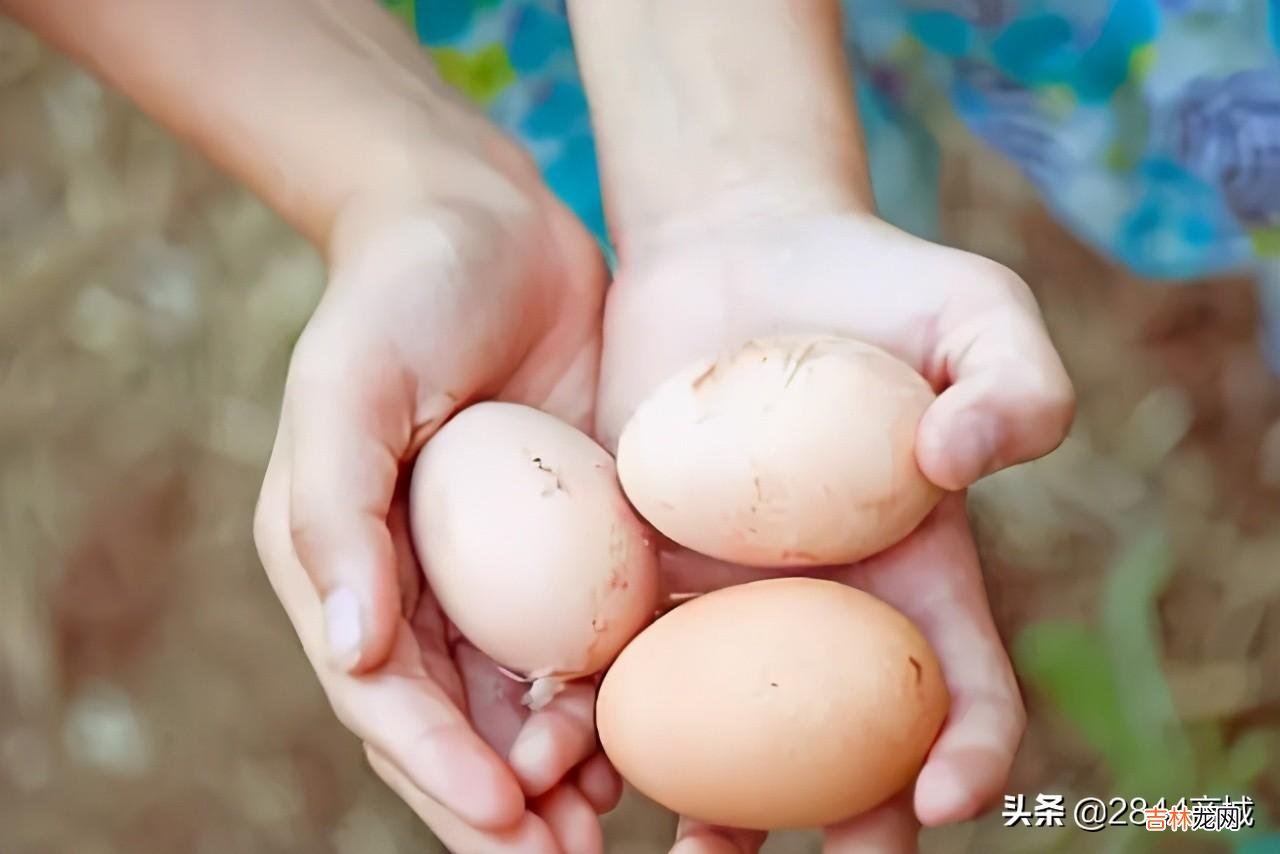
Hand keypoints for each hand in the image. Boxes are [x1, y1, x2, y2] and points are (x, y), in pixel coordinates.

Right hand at [254, 151, 616, 852]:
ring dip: (562, 773)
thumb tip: (349, 650)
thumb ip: (333, 510)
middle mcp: (419, 582)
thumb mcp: (346, 381)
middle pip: (454, 721)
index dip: (434, 762)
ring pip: (523, 700)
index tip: (500, 816)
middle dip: (503, 803)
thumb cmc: (401, 291)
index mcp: (346, 561)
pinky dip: (614, 695)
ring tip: (611, 827)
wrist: (489, 220)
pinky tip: (656, 733)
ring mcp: (500, 568)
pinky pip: (589, 637)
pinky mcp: (574, 538)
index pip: (383, 691)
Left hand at [595, 209, 1074, 852]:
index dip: (968, 753)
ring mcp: (722, 596)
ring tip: (677, 842)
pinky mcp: (636, 565)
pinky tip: (571, 741)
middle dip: (825, 825)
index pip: (960, 689)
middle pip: (835, 749)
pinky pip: (623, 654)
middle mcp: (818, 608)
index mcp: (915, 575)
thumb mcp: (976, 310)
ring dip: (703, 801)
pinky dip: (603, 710)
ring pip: (720, 732)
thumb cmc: (872, 280)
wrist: (734, 249)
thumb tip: (959, 460)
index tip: (939, 797)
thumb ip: (1015, 382)